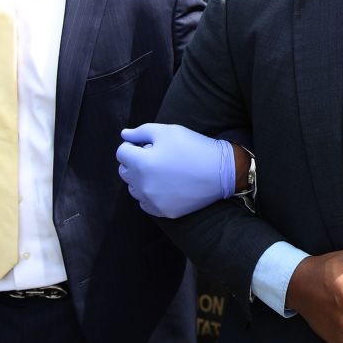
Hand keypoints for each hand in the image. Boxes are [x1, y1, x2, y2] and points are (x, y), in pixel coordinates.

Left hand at [117, 123, 236, 217]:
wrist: (220, 172)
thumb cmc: (194, 147)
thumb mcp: (169, 131)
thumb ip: (141, 131)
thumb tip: (124, 135)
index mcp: (142, 163)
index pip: (121, 153)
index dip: (133, 146)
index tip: (147, 145)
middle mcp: (143, 185)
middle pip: (125, 171)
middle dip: (135, 162)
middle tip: (155, 157)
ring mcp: (152, 201)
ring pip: (134, 189)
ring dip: (141, 179)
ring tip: (162, 172)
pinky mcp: (163, 211)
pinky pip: (146, 203)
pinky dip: (150, 195)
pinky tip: (166, 186)